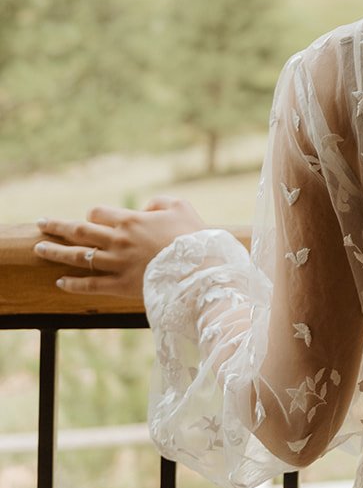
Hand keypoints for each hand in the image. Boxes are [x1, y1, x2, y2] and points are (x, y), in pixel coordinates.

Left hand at [34, 196, 205, 298]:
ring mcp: (116, 264)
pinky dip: (73, 284)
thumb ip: (159, 201)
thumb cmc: (192, 236)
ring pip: (78, 256)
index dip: (93, 214)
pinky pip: (90, 285)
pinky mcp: (119, 286)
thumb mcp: (180, 206)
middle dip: (57, 226)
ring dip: (56, 252)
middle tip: (41, 223)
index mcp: (130, 220)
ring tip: (38, 249)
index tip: (92, 218)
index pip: (98, 212)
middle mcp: (117, 241)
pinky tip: (60, 282)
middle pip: (79, 231)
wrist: (199, 269)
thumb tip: (145, 207)